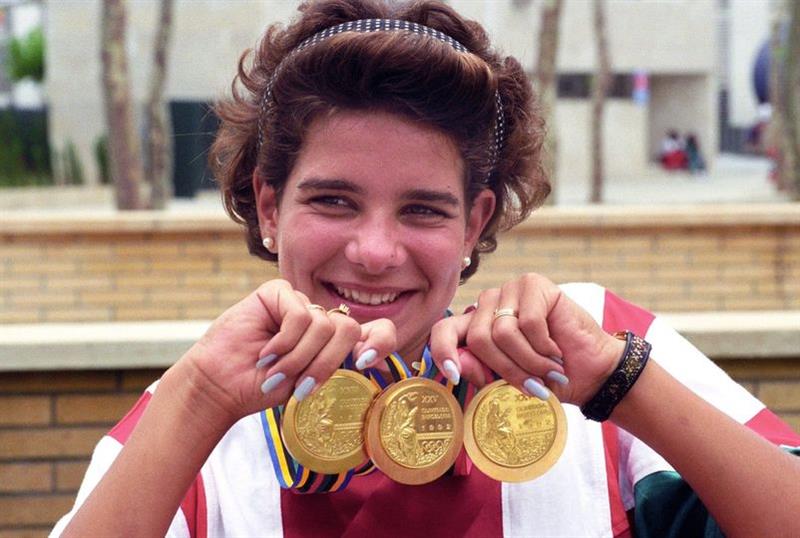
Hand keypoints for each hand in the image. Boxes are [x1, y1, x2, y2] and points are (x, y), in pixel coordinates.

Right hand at [177, 279, 395, 427]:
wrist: (221, 386)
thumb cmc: (262, 387)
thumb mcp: (308, 382)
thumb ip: (337, 365)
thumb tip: (374, 359)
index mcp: (334, 342)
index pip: (377, 330)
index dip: (381, 342)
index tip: (366, 363)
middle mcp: (321, 319)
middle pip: (350, 329)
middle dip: (327, 362)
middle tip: (302, 385)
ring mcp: (300, 303)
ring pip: (325, 325)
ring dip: (299, 358)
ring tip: (275, 371)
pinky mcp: (278, 292)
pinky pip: (301, 315)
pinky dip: (285, 341)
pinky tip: (266, 353)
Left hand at [430, 273, 623, 404]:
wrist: (589, 373)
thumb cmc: (547, 378)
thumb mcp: (508, 384)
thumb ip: (481, 372)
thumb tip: (459, 363)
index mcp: (476, 327)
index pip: (445, 330)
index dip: (443, 351)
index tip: (452, 375)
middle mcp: (489, 304)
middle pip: (479, 338)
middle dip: (507, 369)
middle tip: (532, 386)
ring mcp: (510, 291)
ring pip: (502, 332)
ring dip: (529, 361)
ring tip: (548, 370)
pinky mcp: (533, 284)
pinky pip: (528, 322)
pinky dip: (544, 345)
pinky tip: (556, 351)